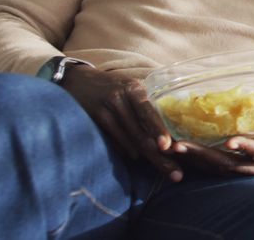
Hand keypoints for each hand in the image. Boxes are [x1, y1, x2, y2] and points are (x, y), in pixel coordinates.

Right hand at [59, 67, 181, 180]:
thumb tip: (169, 131)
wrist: (77, 81)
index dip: (158, 129)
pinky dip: (127, 150)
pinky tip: (137, 157)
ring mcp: (105, 111)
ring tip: (164, 169)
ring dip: (146, 157)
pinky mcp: (95, 120)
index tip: (167, 146)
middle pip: (141, 132)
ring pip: (129, 140)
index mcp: (134, 89)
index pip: (148, 111)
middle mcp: (120, 99)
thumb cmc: (112, 87)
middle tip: (176, 173)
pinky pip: (114, 141)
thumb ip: (146, 105)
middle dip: (159, 155)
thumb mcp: (130, 88)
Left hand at [172, 103, 253, 184]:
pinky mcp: (233, 181)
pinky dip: (194, 168)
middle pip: (229, 166)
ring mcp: (244, 180)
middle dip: (205, 156)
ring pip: (216, 173)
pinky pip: (211, 176)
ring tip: (173, 149)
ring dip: (194, 162)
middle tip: (182, 145)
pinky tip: (177, 158)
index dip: (247, 149)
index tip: (231, 141)